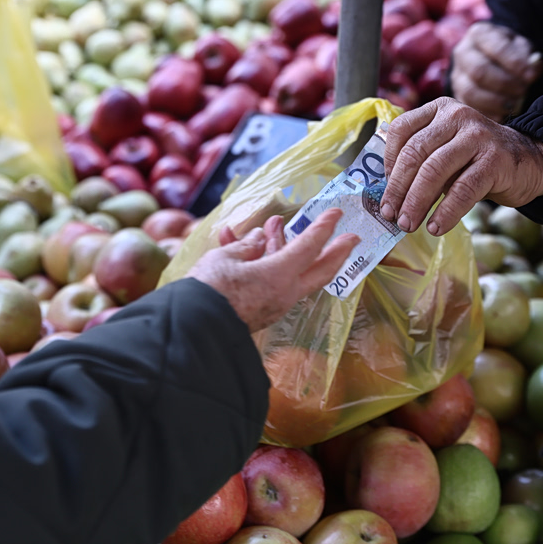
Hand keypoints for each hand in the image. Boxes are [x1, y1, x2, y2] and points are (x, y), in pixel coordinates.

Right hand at [187, 209, 359, 331]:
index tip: (338, 212)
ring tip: (271, 225)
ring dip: (283, 247)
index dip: (324, 226)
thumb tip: (258, 238)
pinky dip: (260, 263)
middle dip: (337, 251)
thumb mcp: (225, 258)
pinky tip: (239, 245)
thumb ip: (246, 246)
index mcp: (280, 276)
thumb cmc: (208, 291)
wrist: (191, 331)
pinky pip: (268, 281)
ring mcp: (274, 304)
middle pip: (320, 270)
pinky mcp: (261, 311)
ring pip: (292, 273)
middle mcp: (284, 293)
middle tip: (351, 237)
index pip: (311, 246)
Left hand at [379, 97, 542, 236]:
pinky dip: (445, 212)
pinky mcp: (495, 160)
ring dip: (416, 202)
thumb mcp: (446, 149)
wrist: (529, 161)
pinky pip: (462, 189)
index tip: (385, 192)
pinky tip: (435, 227)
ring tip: (408, 225)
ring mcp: (478, 136)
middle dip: (398, 189)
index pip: (401, 131)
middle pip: (415, 153)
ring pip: (435, 170)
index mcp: (439, 109)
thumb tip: (388, 196)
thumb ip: (420, 161)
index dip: (388, 165)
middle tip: (391, 216)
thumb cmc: (476, 160)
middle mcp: (457, 116)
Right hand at [451, 22, 542, 121]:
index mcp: (479, 34)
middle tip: (523, 91)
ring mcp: (457, 76)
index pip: (497, 48)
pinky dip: (489, 114)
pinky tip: (504, 114)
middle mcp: (462, 53)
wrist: (490, 60)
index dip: (515, 64)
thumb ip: (528, 56)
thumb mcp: (520, 47)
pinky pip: (470, 108)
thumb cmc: (508, 52)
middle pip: (479, 71)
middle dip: (505, 84)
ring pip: (471, 92)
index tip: (532, 76)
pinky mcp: (457, 96)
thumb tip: (534, 67)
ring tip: (514, 104)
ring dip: (496, 101)